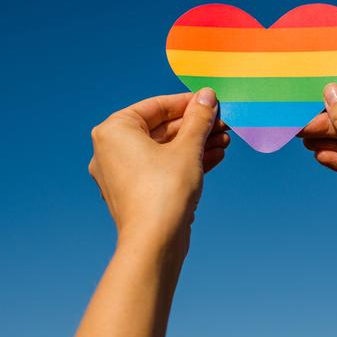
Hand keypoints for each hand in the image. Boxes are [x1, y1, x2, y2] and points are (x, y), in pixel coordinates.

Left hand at [88, 89, 228, 256]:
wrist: (155, 242)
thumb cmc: (165, 190)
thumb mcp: (188, 148)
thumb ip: (198, 118)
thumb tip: (207, 95)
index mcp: (115, 130)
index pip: (156, 106)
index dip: (188, 103)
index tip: (212, 101)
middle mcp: (111, 150)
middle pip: (162, 129)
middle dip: (196, 127)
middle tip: (223, 123)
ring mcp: (121, 173)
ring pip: (164, 150)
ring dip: (196, 144)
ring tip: (225, 140)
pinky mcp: (135, 192)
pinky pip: (162, 167)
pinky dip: (185, 162)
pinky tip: (215, 157)